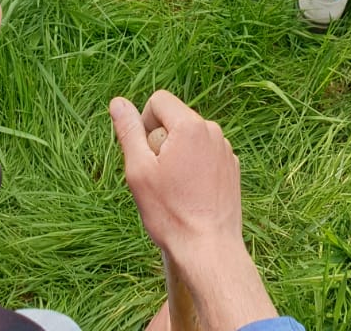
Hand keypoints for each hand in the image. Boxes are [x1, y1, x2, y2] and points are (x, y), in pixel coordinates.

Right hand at [110, 92, 243, 264]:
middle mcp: (212, 130)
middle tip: (158, 177)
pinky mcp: (232, 167)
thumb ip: (129, 131)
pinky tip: (192, 195)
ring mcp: (225, 149)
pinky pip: (206, 154)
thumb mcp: (139, 170)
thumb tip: (118, 102)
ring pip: (191, 138)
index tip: (145, 154)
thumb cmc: (170, 212)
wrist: (209, 249)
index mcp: (190, 125)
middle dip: (162, 141)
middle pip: (175, 119)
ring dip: (179, 154)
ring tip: (176, 189)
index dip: (145, 123)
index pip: (158, 100)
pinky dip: (195, 167)